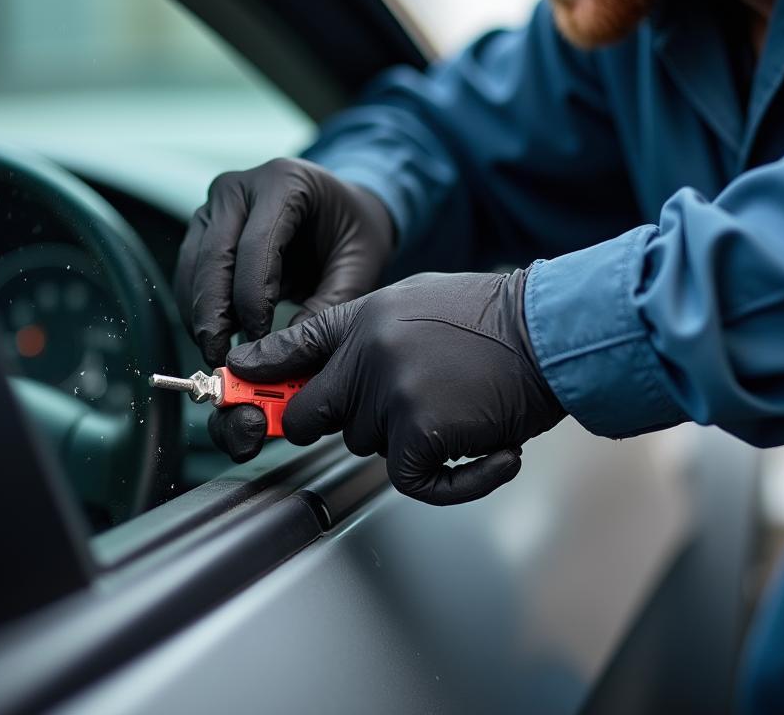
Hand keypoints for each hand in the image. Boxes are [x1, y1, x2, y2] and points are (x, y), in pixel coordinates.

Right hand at [174, 158, 393, 367]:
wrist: (343, 209)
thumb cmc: (354, 231)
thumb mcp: (359, 264)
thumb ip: (330, 304)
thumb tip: (287, 350)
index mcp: (283, 182)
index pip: (255, 244)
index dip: (252, 298)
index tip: (260, 341)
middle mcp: (239, 187)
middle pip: (214, 255)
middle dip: (215, 313)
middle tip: (222, 358)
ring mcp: (215, 205)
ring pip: (193, 266)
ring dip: (201, 315)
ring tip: (219, 354)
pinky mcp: (204, 228)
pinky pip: (190, 272)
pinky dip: (199, 308)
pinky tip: (217, 336)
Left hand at [220, 269, 565, 503]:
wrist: (549, 330)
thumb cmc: (495, 318)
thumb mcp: (418, 300)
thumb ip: (369, 332)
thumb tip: (339, 369)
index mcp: (365, 318)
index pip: (294, 346)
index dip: (258, 373)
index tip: (234, 384)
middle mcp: (367, 354)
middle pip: (312, 416)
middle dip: (343, 422)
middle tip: (397, 415)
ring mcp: (390, 393)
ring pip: (367, 446)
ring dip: (409, 440)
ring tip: (460, 409)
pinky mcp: (420, 431)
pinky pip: (411, 482)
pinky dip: (454, 482)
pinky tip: (491, 455)